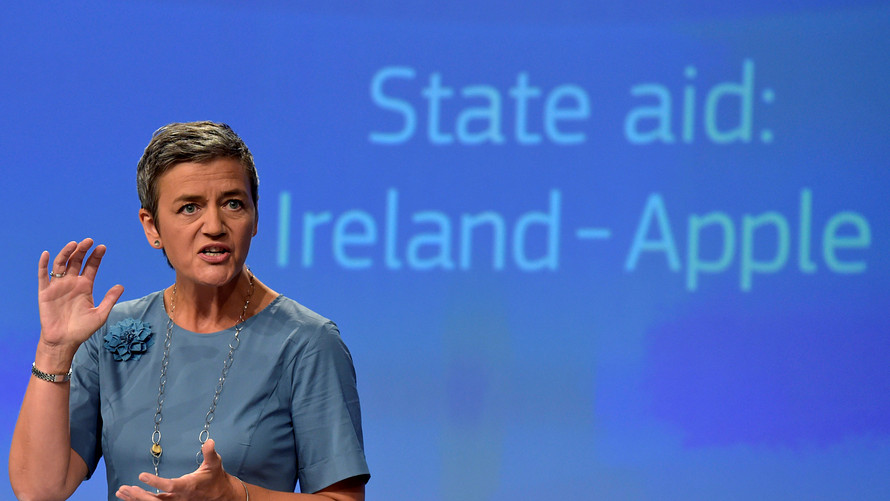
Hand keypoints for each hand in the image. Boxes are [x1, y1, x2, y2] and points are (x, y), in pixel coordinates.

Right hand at [37, 238, 123, 352]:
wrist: (63, 341)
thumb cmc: (82, 329)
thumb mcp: (100, 314)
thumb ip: (109, 299)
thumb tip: (121, 286)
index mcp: (85, 286)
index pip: (91, 266)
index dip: (96, 256)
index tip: (102, 247)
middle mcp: (72, 283)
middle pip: (76, 261)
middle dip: (82, 250)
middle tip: (89, 241)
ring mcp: (58, 286)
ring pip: (61, 264)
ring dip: (66, 253)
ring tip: (74, 244)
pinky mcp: (45, 292)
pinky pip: (43, 276)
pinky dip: (44, 264)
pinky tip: (47, 254)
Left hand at [115, 439, 243, 500]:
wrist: (220, 494)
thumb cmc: (215, 478)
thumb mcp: (214, 464)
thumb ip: (210, 453)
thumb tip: (209, 441)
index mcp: (188, 487)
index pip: (170, 486)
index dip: (155, 482)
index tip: (142, 476)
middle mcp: (179, 497)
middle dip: (139, 495)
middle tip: (125, 488)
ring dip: (136, 498)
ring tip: (121, 491)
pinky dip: (140, 499)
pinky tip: (129, 495)